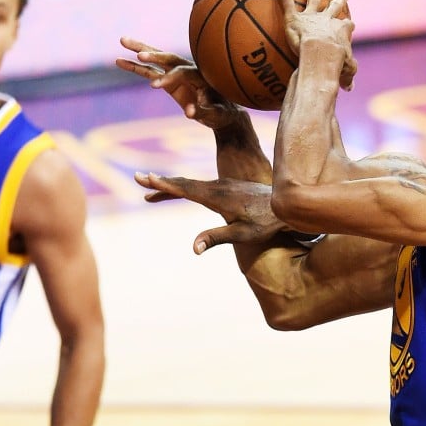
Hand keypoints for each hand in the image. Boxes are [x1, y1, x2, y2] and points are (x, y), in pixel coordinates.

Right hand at [116, 37, 243, 128]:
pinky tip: (119, 61)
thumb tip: (188, 113)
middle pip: (169, 57)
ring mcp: (177, 73)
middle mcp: (188, 70)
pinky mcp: (169, 80)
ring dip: (140, 50)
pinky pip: (149, 71)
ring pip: (157, 59)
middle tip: (140, 54)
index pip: (182, 72)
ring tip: (122, 40)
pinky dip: (136, 66)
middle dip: (155, 55)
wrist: (223, 112)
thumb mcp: (215, 114)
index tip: (153, 87)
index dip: (168, 78)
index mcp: (201, 75)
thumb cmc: (221, 112)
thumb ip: (202, 112)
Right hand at [134, 172, 282, 253]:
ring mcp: (224, 185)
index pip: (186, 189)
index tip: (147, 178)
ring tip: (149, 187)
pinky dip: (184, 187)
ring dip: (170, 185)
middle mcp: (219, 187)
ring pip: (191, 184)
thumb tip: (194, 248)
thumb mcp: (242, 234)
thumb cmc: (266, 223)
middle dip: (161, 182)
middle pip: (184, 183)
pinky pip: (201, 185)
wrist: (287, 207)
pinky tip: (177, 190)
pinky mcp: (228, 187)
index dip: (165, 185)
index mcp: (218, 197)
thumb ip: (217, 238)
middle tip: (138, 177)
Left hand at [274, 0, 356, 89]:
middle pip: (334, 7)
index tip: (350, 23)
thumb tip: (349, 88)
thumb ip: (347, 78)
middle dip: (338, 0)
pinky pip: (286, 1)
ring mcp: (310, 16)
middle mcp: (328, 19)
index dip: (348, 26)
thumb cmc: (335, 64)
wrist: (320, 54)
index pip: (347, 27)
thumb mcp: (346, 72)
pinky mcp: (294, 16)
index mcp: (341, 31)